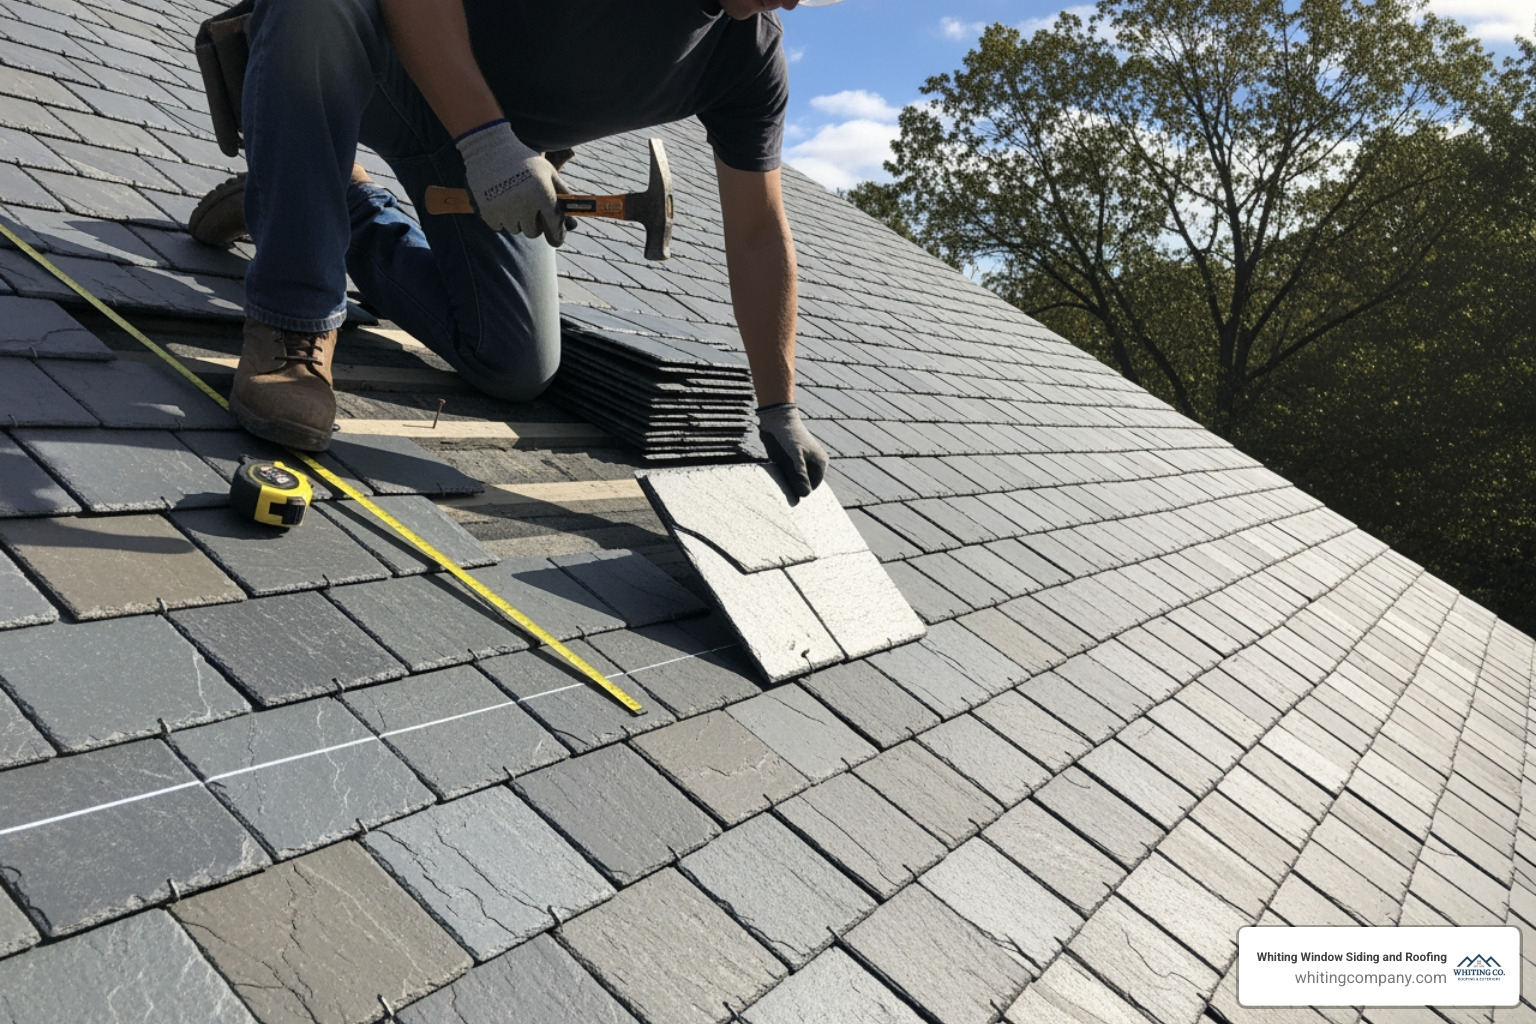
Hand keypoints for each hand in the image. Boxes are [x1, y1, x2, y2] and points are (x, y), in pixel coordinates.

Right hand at [455, 120, 567, 245]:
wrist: (490, 148)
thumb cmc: (523, 160)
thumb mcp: (547, 172)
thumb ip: (562, 193)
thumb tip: (574, 218)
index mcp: (542, 195)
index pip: (554, 226)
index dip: (557, 236)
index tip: (557, 240)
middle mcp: (525, 206)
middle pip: (533, 232)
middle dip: (533, 223)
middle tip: (528, 208)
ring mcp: (505, 210)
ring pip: (515, 229)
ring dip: (516, 220)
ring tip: (512, 200)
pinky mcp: (488, 212)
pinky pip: (498, 227)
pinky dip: (500, 218)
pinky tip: (500, 201)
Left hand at [758, 402, 827, 497]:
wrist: (777, 417)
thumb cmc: (789, 435)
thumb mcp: (795, 455)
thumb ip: (801, 474)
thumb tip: (805, 494)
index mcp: (821, 462)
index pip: (813, 487)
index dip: (800, 489)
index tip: (787, 485)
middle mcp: (814, 463)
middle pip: (804, 483)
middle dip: (794, 485)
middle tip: (782, 477)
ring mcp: (803, 461)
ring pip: (796, 479)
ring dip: (788, 480)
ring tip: (779, 470)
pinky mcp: (793, 459)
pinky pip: (789, 473)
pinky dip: (783, 474)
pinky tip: (777, 467)